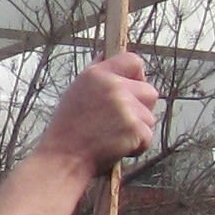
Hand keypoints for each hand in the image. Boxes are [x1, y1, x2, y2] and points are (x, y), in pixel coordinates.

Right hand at [37, 55, 160, 173]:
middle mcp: (113, 86)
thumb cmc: (69, 129)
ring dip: (137, 129)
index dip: (137, 76)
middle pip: (150, 91)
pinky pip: (148, 136)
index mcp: (97, 74)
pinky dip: (137, 146)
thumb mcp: (76, 92)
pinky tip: (117, 148)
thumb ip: (97, 74)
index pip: (134, 61)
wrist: (64, 159)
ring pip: (150, 117)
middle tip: (120, 122)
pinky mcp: (135, 128)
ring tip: (113, 136)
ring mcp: (125, 107)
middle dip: (141, 108)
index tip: (132, 89)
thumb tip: (106, 55)